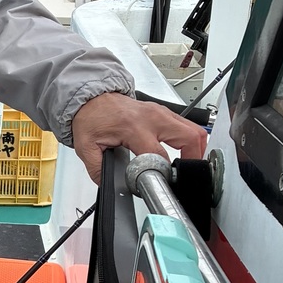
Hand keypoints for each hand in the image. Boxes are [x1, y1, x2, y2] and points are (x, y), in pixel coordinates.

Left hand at [70, 92, 206, 183]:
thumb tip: (107, 183)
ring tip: (188, 165)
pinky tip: (185, 151)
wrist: (93, 98)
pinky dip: (191, 139)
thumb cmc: (92, 117)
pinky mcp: (164, 112)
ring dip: (196, 148)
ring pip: (194, 129)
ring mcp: (161, 112)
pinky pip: (187, 124)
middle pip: (189, 137)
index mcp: (134, 127)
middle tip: (186, 174)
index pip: (158, 154)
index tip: (159, 182)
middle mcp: (152, 117)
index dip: (161, 172)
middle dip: (192, 159)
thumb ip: (97, 168)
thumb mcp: (86, 146)